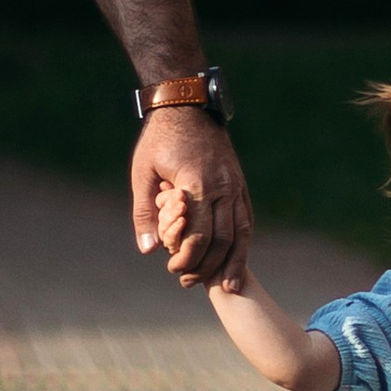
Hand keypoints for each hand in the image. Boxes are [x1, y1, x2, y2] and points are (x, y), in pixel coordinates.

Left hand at [131, 107, 251, 292]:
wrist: (188, 104)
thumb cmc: (159, 139)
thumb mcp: (142, 172)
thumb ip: (144, 212)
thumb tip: (149, 251)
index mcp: (196, 184)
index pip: (198, 235)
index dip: (186, 258)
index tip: (172, 269)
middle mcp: (222, 186)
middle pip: (223, 240)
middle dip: (207, 266)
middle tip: (188, 280)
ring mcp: (235, 185)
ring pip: (242, 232)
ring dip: (233, 262)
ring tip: (226, 286)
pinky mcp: (240, 183)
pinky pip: (247, 219)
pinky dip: (244, 243)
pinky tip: (237, 260)